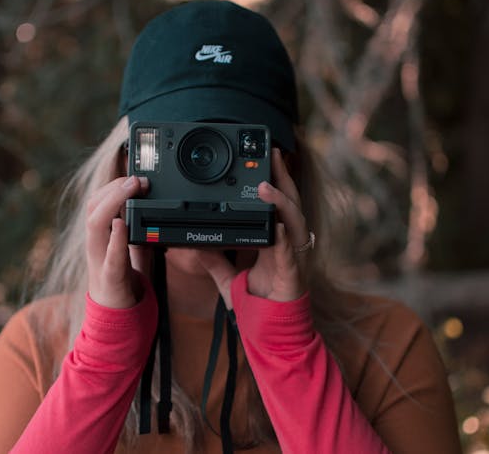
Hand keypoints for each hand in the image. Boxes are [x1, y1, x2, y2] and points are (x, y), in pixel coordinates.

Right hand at [85, 175, 150, 308]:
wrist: (114, 314)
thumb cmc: (121, 278)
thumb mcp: (130, 247)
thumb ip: (136, 229)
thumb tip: (152, 208)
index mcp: (100, 235)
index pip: (97, 201)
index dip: (112, 185)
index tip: (134, 175)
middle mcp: (96, 243)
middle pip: (93, 206)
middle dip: (113, 188)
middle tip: (136, 178)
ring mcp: (100, 259)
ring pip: (95, 224)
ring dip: (113, 203)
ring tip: (130, 190)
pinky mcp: (110, 277)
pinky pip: (110, 256)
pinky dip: (115, 239)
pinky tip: (122, 225)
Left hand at [197, 148, 309, 305]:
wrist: (272, 335)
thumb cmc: (257, 306)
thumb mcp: (227, 279)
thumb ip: (214, 261)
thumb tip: (194, 246)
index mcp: (274, 242)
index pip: (274, 204)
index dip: (272, 181)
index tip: (262, 159)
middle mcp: (286, 244)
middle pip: (289, 203)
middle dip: (283, 177)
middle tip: (272, 153)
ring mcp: (292, 258)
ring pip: (294, 221)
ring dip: (281, 202)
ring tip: (266, 185)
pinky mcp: (292, 275)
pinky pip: (289, 252)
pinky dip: (284, 238)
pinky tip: (279, 226)